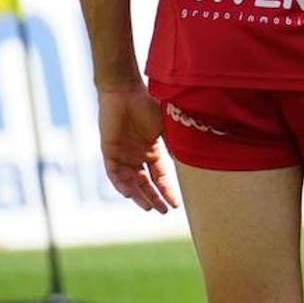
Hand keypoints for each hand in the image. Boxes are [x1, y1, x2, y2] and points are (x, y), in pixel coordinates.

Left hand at [98, 87, 178, 213]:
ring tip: (148, 207)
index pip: (161, 177)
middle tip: (163, 212)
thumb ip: (175, 143)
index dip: (167, 191)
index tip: (176, 205)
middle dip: (154, 198)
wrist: (125, 90)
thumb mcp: (165, 127)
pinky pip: (114, 173)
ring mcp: (122, 155)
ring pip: (130, 182)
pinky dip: (121, 184)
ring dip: (139, 195)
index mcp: (152, 151)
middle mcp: (137, 156)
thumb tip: (195, 157)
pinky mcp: (108, 151)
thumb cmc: (147, 103)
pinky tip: (130, 194)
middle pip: (146, 184)